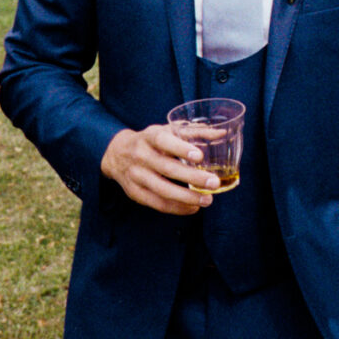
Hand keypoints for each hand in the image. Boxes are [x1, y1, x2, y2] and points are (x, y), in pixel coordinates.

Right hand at [100, 125, 219, 214]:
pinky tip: (193, 208)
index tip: (199, 156)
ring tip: (207, 200)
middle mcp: (140, 155)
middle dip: (192, 177)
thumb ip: (193, 132)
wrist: (116, 154)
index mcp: (149, 136)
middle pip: (167, 168)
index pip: (163, 140)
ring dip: (187, 197)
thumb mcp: (166, 130)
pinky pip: (157, 203)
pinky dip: (177, 208)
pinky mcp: (135, 193)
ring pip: (162, 189)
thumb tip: (222, 133)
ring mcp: (136, 175)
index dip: (180, 148)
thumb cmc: (150, 141)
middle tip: (214, 182)